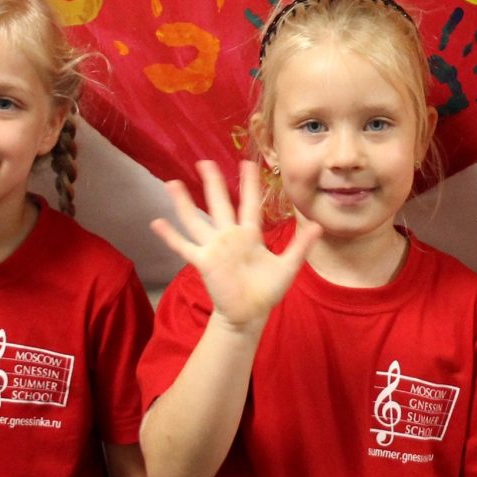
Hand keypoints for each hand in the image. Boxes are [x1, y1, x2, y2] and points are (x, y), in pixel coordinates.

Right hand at [150, 161, 317, 331]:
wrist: (250, 314)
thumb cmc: (267, 290)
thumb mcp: (288, 266)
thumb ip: (300, 246)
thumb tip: (319, 226)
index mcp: (249, 234)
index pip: (248, 203)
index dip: (248, 185)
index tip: (246, 163)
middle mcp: (229, 236)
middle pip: (218, 204)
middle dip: (212, 183)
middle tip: (204, 162)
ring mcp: (214, 248)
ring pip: (196, 220)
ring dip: (184, 203)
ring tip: (172, 183)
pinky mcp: (204, 263)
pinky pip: (184, 247)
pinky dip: (170, 236)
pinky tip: (157, 222)